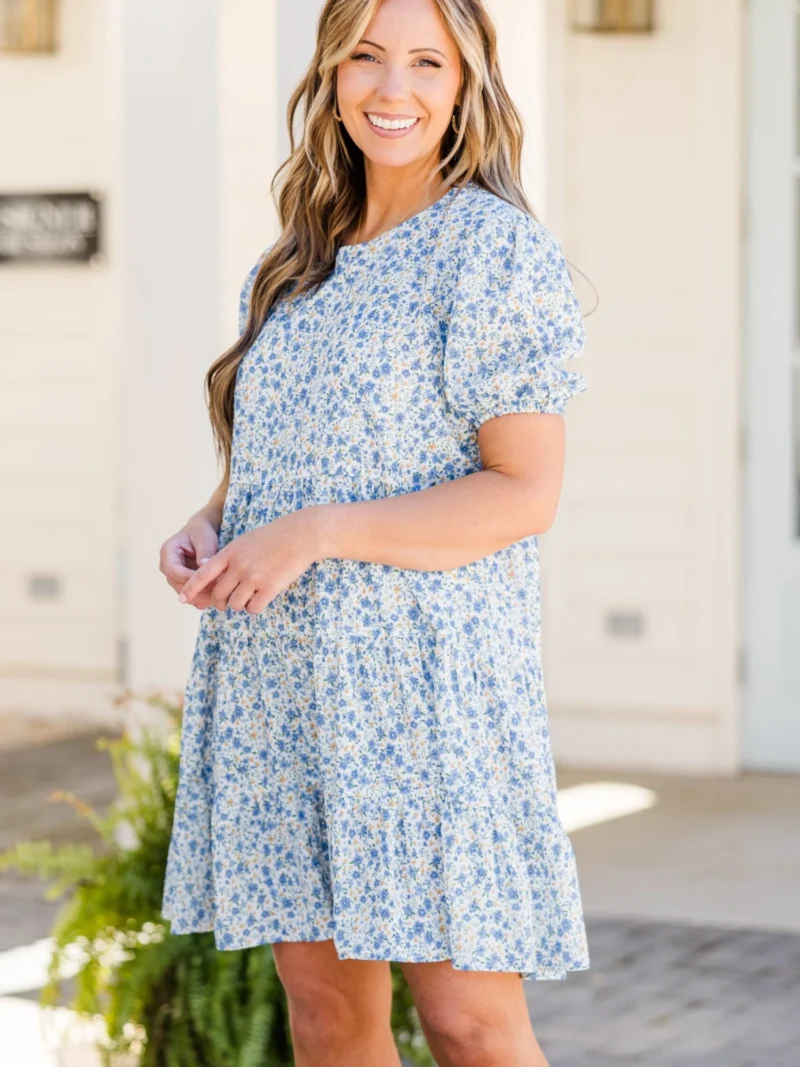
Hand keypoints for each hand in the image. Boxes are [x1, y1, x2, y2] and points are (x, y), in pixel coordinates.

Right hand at [159, 512, 220, 609]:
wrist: (200, 535)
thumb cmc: (202, 533)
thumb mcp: (205, 538)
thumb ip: (204, 551)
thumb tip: (204, 566)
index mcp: (167, 553)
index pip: (174, 572)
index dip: (191, 578)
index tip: (211, 578)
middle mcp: (167, 568)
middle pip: (179, 587)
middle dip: (201, 589)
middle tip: (221, 586)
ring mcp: (174, 579)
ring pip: (186, 596)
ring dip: (204, 596)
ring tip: (223, 590)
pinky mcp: (183, 586)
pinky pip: (193, 598)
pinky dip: (206, 598)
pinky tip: (220, 593)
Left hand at [177, 507, 323, 613]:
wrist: (301, 535)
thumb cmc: (275, 536)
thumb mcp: (246, 541)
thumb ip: (231, 558)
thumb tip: (220, 578)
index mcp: (230, 553)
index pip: (204, 574)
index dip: (191, 588)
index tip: (182, 598)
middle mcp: (239, 566)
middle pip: (219, 594)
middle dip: (220, 602)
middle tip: (225, 603)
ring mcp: (254, 578)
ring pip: (235, 604)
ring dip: (239, 605)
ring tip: (247, 598)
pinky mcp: (270, 588)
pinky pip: (253, 608)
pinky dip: (254, 608)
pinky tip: (260, 600)